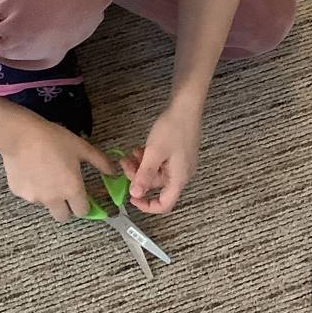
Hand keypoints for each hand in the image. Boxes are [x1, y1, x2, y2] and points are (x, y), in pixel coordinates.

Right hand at [0, 116, 115, 221]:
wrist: (20, 135)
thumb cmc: (54, 139)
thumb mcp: (82, 148)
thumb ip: (100, 162)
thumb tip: (112, 172)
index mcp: (72, 189)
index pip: (82, 211)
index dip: (84, 206)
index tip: (82, 198)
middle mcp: (54, 199)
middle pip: (63, 217)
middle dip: (66, 209)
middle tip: (64, 193)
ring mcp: (35, 198)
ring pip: (45, 205)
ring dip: (48, 197)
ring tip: (46, 174)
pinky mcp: (19, 193)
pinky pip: (30, 195)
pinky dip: (33, 188)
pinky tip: (32, 171)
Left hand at [123, 99, 202, 214]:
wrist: (186, 107)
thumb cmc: (173, 128)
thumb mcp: (154, 153)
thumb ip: (144, 175)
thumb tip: (136, 193)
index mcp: (179, 178)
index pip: (165, 204)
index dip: (148, 206)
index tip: (132, 198)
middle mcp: (181, 174)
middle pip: (156, 186)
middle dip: (138, 177)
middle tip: (125, 164)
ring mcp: (180, 164)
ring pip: (155, 173)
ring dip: (141, 167)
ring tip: (130, 154)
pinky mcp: (177, 154)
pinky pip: (159, 164)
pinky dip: (148, 159)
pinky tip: (140, 150)